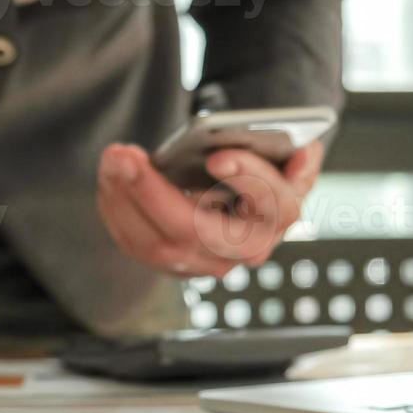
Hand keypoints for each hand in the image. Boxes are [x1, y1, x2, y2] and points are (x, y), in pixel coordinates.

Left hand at [97, 141, 323, 278]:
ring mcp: (206, 261)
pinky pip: (136, 244)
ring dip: (123, 198)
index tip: (218, 156)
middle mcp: (245, 248)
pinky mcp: (174, 262)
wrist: (242, 191)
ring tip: (112, 157)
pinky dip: (117, 207)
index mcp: (279, 214)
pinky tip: (109, 175)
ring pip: (156, 245)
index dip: (248, 179)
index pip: (272, 204)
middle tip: (123, 155)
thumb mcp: (281, 150)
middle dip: (152, 192)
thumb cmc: (260, 161)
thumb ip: (296, 151)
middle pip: (193, 232)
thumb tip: (302, 155)